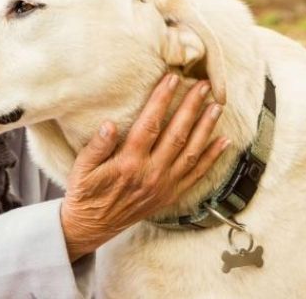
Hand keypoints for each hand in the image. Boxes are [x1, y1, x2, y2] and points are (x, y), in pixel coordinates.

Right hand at [60, 73, 228, 261]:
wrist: (92, 226)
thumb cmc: (85, 193)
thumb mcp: (82, 168)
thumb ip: (97, 146)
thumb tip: (110, 124)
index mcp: (129, 163)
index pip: (150, 125)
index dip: (162, 100)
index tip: (172, 79)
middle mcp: (151, 174)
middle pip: (177, 134)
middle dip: (191, 107)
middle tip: (203, 86)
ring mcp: (164, 186)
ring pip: (191, 152)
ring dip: (206, 128)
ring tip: (216, 106)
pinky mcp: (171, 195)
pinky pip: (196, 174)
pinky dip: (212, 157)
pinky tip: (223, 141)